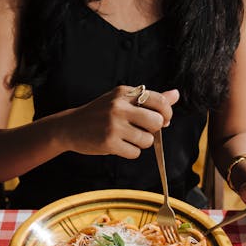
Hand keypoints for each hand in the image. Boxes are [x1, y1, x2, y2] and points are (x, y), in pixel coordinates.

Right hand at [61, 85, 179, 157]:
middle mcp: (119, 106)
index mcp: (124, 93)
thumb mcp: (121, 100)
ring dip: (141, 143)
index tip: (162, 119)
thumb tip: (176, 94)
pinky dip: (130, 152)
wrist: (70, 127)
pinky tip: (118, 145)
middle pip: (157, 122)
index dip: (167, 113)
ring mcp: (113, 124)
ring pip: (147, 140)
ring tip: (127, 138)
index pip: (159, 101)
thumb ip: (149, 99)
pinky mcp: (108, 142)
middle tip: (142, 130)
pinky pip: (135, 153)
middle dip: (154, 130)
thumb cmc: (100, 114)